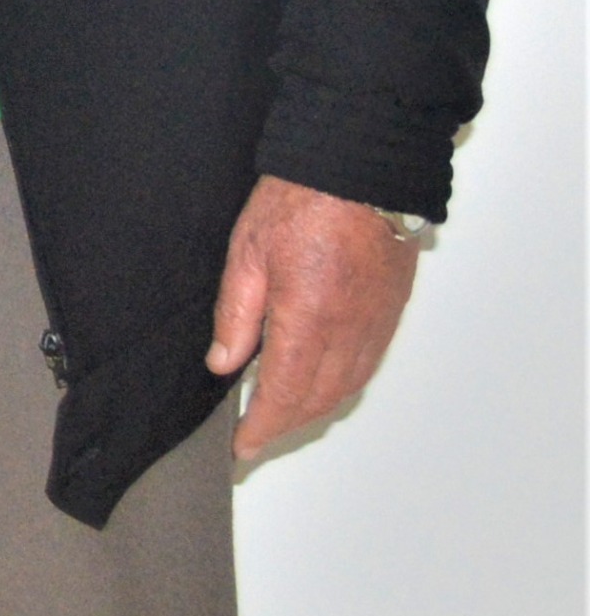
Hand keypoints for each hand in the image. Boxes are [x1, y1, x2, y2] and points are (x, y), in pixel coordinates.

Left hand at [207, 174, 419, 459]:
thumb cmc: (300, 200)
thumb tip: (224, 363)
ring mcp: (377, 323)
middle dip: (287, 425)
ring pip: (347, 387)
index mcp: (309, 319)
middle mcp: (350, 331)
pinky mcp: (392, 311)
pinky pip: (368, 364)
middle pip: (320, 400)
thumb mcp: (246, 253)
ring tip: (282, 416)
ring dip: (315, 409)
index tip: (243, 447)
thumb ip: (236, 314)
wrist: (359, 168)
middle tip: (256, 436)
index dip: (263, 427)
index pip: (286, 394)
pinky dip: (342, 385)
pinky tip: (320, 383)